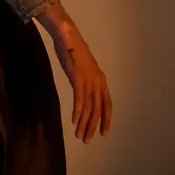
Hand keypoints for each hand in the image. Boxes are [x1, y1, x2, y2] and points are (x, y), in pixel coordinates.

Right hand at [52, 26, 111, 143]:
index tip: (103, 133)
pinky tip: (74, 121)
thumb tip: (84, 90)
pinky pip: (79, 99)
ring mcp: (88, 80)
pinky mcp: (78, 78)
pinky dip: (77, 112)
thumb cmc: (73, 49)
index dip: (106, 119)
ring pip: (89, 107)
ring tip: (79, 135)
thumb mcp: (84, 67)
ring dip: (84, 123)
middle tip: (87, 140)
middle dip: (93, 126)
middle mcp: (97, 81)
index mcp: (101, 79)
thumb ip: (86, 79)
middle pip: (98, 109)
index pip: (107, 104)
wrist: (67, 35)